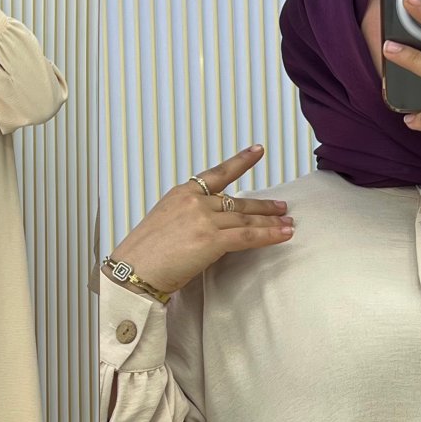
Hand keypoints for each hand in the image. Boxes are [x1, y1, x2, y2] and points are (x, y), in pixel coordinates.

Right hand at [108, 145, 292, 295]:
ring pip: (246, 218)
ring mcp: (204, 219)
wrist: (132, 271)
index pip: (217, 173)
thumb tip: (206, 226)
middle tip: (281, 207)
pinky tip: (284, 234)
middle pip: (238, 201)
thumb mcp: (163, 223)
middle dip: (263, 206)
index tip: (257, 151)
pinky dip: (269, 235)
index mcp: (181, 193)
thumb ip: (187, 218)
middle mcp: (195, 201)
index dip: (241, 161)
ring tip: (288, 223)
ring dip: (271, 222)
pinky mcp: (212, 239)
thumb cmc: (142, 255)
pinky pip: (248, 235)